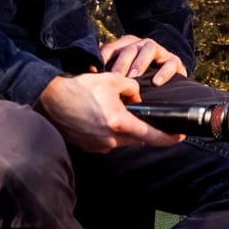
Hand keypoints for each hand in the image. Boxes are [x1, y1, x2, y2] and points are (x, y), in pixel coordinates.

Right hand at [38, 72, 182, 152]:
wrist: (49, 100)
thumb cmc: (80, 89)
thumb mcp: (112, 80)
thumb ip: (132, 88)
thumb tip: (137, 98)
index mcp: (119, 123)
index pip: (151, 136)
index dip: (168, 138)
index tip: (179, 137)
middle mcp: (110, 139)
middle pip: (137, 139)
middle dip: (144, 129)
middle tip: (149, 119)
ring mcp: (98, 146)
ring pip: (123, 140)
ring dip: (126, 130)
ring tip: (120, 114)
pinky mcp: (88, 147)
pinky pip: (108, 141)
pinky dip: (111, 132)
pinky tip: (104, 119)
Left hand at [100, 34, 187, 83]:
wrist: (167, 74)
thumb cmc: (139, 75)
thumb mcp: (122, 70)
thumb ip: (107, 66)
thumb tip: (89, 67)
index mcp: (128, 44)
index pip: (114, 47)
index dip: (104, 57)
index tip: (96, 70)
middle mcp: (143, 44)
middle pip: (130, 48)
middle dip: (122, 63)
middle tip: (116, 77)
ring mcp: (160, 51)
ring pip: (149, 49)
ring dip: (140, 63)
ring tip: (134, 78)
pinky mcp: (175, 61)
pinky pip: (170, 63)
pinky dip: (163, 72)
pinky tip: (155, 83)